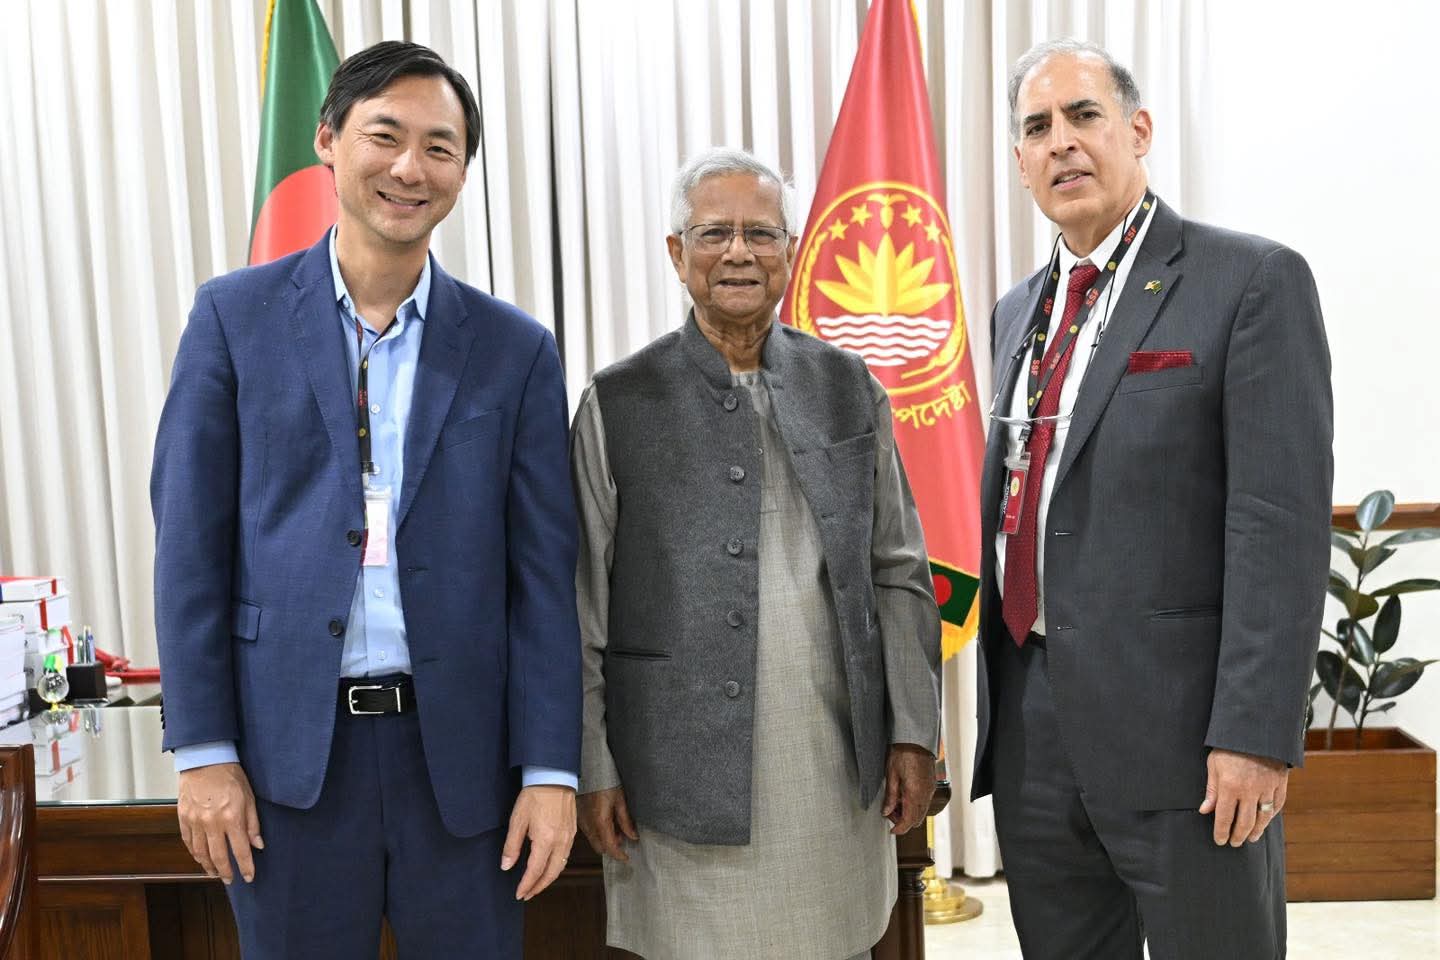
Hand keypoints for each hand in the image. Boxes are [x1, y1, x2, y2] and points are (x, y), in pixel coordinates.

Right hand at [177, 762, 263, 883]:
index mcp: (232, 818)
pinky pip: (188, 842)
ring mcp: (195, 821)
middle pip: (218, 856)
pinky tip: (200, 859)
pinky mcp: (183, 818)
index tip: (249, 877)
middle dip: (225, 872)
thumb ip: (253, 824)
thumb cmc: (230, 776)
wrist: (205, 760)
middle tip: (230, 880)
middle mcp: (212, 823)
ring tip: (215, 873)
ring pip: (200, 853)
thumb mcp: (249, 797)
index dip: (246, 867)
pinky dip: (194, 853)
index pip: (241, 850)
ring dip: (208, 866)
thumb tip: (258, 845)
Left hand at [502, 784, 576, 900]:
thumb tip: (506, 866)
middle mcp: (560, 842)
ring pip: (560, 866)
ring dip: (548, 879)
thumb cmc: (535, 795)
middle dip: (538, 887)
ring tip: (536, 884)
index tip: (519, 894)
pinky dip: (557, 867)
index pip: (535, 871)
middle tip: (527, 894)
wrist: (554, 777)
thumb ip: (512, 846)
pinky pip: (566, 856)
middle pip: (551, 873)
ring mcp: (569, 837)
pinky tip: (549, 867)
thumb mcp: (517, 820)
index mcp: (545, 840)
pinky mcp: (573, 831)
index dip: (526, 885)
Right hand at [578, 785, 639, 861]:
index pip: (610, 847)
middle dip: (611, 847)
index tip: (627, 858)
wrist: (587, 769)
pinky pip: (588, 832)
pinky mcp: (578, 817)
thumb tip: (632, 837)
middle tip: (622, 838)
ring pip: (593, 840)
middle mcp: (589, 825)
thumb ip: (625, 821)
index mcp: (600, 822)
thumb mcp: (620, 799)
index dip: (619, 855)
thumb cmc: (605, 781)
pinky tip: (605, 821)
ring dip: (604, 840)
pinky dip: (597, 832)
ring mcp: (582, 822)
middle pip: (600, 848)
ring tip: (615, 827)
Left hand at [882, 743, 936, 835]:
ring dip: (909, 813)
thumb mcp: (891, 775)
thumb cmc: (902, 754)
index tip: (891, 831)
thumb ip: (890, 796)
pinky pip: (924, 802)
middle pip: (917, 819)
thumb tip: (886, 812)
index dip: (900, 828)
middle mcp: (925, 795)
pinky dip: (915, 805)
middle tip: (889, 812)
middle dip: (903, 821)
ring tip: (895, 803)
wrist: (916, 740)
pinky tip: (904, 796)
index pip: (909, 820)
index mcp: (915, 794)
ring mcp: (930, 790)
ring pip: (921, 812)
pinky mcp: (931, 785)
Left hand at [1198, 748, 1288, 845]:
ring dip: (1256, 831)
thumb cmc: (1229, 747)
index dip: (1221, 832)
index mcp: (1230, 787)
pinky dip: (1270, 816)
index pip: (1224, 818)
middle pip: (1244, 822)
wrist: (1255, 731)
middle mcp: (1249, 791)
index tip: (1219, 841)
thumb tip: (1204, 811)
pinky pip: (1276, 805)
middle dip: (1238, 836)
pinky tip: (1264, 821)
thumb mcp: (1214, 764)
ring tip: (1250, 838)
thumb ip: (1211, 790)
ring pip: (1262, 818)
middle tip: (1234, 843)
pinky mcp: (1279, 784)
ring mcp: (1267, 788)